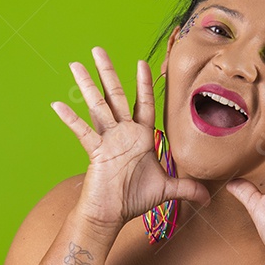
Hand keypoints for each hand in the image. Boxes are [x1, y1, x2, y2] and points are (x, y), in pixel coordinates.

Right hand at [50, 46, 210, 232]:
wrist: (111, 215)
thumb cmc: (134, 200)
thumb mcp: (166, 191)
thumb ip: (187, 188)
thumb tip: (207, 197)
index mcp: (140, 137)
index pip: (143, 104)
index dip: (143, 84)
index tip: (142, 62)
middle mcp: (123, 133)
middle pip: (115, 96)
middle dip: (108, 72)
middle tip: (98, 49)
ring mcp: (107, 140)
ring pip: (97, 106)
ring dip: (86, 85)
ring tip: (75, 64)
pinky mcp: (95, 151)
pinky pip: (82, 131)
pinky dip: (70, 118)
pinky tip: (57, 104)